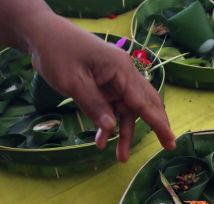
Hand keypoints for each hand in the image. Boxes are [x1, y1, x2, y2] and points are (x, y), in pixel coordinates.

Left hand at [25, 15, 174, 160]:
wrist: (42, 35)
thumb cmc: (58, 53)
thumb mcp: (73, 82)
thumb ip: (94, 106)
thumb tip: (112, 129)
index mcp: (121, 70)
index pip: (144, 101)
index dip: (158, 123)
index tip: (171, 142)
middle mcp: (124, 74)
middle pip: (145, 104)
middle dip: (154, 126)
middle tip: (166, 147)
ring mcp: (115, 79)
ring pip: (128, 110)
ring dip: (125, 132)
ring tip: (120, 158)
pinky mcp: (105, 85)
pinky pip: (113, 108)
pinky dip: (109, 124)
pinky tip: (101, 141)